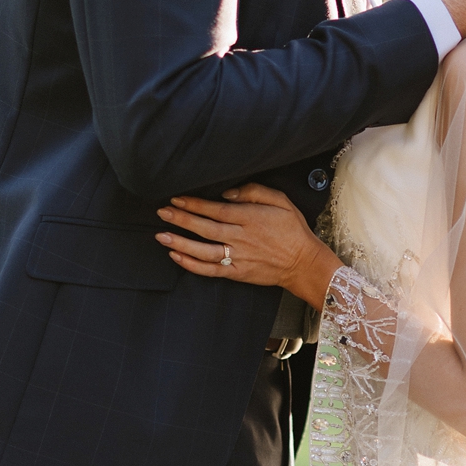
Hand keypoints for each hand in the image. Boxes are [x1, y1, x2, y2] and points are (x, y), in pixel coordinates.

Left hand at [156, 184, 339, 307]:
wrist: (304, 262)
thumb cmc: (293, 229)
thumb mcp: (281, 201)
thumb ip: (254, 192)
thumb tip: (228, 193)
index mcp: (249, 217)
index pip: (215, 209)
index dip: (193, 204)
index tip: (176, 198)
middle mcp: (240, 237)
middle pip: (204, 227)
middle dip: (180, 219)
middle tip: (162, 212)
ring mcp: (238, 257)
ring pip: (203, 250)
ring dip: (180, 242)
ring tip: (161, 235)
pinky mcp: (237, 272)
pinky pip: (210, 270)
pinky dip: (192, 265)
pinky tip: (176, 257)